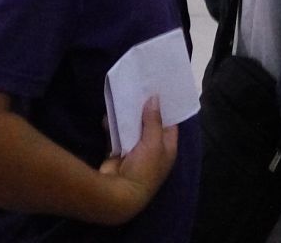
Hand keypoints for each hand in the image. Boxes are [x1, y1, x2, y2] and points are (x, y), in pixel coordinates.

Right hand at [96, 97, 178, 223]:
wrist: (119, 193)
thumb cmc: (144, 168)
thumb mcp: (154, 143)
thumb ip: (154, 120)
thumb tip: (155, 99)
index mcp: (167, 148)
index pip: (170, 125)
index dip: (166, 108)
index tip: (161, 90)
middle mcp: (152, 149)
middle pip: (150, 124)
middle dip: (144, 109)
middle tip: (140, 88)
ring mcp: (134, 151)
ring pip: (132, 128)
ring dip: (127, 116)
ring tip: (124, 96)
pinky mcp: (118, 152)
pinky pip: (116, 135)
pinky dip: (113, 126)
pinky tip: (109, 115)